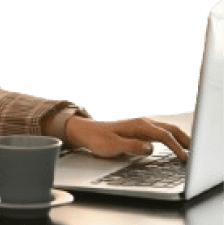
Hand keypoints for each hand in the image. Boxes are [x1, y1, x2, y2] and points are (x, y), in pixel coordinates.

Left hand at [64, 116, 190, 161]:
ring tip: (189, 149)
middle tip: (195, 151)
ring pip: (166, 129)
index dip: (175, 147)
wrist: (86, 132)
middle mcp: (141, 123)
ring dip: (179, 137)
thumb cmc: (98, 139)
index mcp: (137, 125)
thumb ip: (132, 147)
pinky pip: (160, 132)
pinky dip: (171, 137)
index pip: (163, 136)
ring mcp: (140, 125)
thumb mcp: (113, 145)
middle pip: (169, 129)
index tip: (183, 158)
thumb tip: (150, 148)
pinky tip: (174, 145)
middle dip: (184, 139)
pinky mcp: (139, 130)